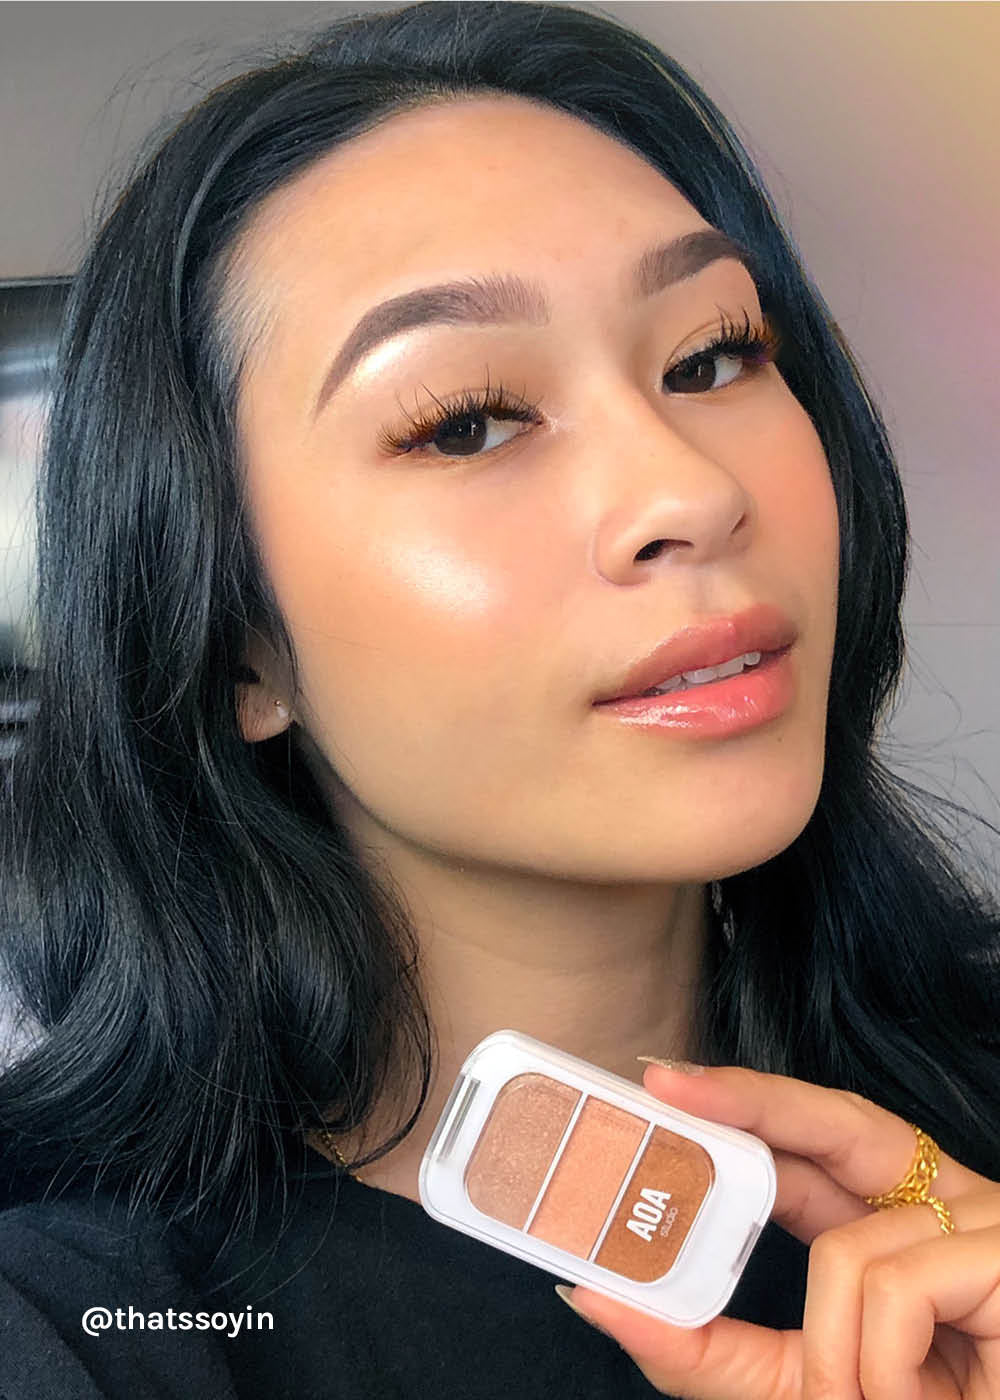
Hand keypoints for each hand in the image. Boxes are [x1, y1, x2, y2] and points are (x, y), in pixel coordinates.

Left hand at [561, 1064, 999, 1398]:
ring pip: (847, 1252)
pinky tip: (926, 1398)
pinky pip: (893, 1289)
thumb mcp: (806, 1387)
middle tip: (662, 1086)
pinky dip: (884, 1369)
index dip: (740, 1102)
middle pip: (832, 1121)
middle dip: (745, 1098)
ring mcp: (981, 1226)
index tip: (662, 1084)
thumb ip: (712, 1353)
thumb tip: (596, 1298)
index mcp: (894, 1221)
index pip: (809, 1142)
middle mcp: (940, 1206)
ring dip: (837, 1360)